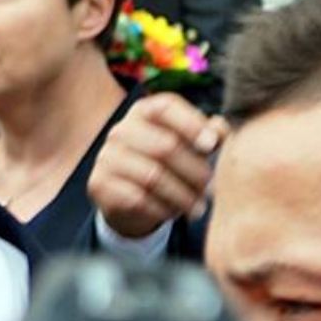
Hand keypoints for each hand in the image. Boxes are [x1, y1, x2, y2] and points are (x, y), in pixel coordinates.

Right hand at [88, 93, 226, 238]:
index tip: (212, 145)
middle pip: (164, 146)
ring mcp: (106, 157)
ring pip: (152, 176)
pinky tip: (174, 214)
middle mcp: (120, 130)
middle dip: (194, 171)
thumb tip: (221, 130)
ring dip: (182, 196)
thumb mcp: (189, 147)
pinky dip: (161, 209)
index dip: (191, 124)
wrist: (131, 199)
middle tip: (211, 189)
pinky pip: (137, 198)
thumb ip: (209, 134)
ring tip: (199, 208)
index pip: (165, 107)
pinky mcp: (99, 184)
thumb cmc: (168, 166)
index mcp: (143, 112)